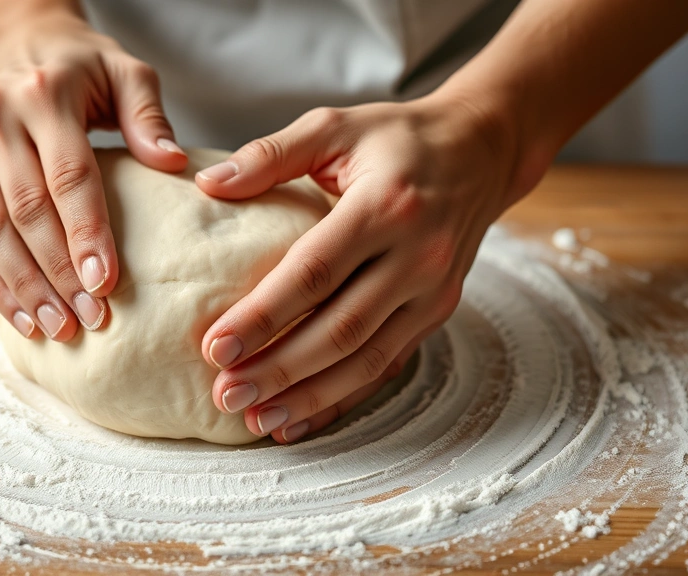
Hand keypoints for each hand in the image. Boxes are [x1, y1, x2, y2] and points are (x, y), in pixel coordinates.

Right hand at [0, 8, 186, 340]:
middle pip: (26, 211)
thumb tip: (172, 162)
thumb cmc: (82, 69)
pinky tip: (26, 319)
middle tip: (91, 318)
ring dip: (26, 288)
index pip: (67, 175)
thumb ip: (148, 114)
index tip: (106, 281)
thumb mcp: (125, 72)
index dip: (86, 232)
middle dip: (58, 272)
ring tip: (61, 329)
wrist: (16, 47)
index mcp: (43, 95)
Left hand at [196, 91, 521, 442]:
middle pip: (340, 328)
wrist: (481, 151)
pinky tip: (303, 419)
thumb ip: (270, 154)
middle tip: (227, 394)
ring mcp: (432, 290)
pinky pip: (388, 364)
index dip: (264, 314)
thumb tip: (206, 184)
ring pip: (366, 359)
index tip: (216, 345)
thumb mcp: (334, 126)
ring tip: (258, 419)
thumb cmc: (397, 138)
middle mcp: (417, 255)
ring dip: (310, 396)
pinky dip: (344, 397)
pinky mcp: (437, 312)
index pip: (314, 271)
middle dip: (279, 369)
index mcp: (385, 206)